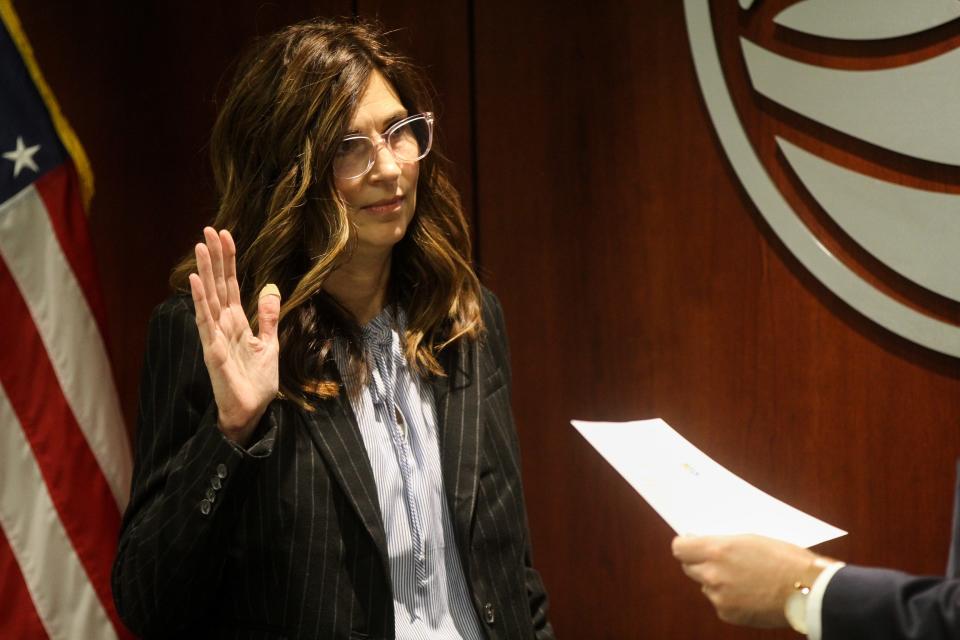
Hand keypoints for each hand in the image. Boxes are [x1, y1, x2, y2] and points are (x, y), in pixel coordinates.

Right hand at [189, 227, 279, 445]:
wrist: (252, 412)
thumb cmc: (257, 382)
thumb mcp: (269, 344)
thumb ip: (268, 318)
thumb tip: (269, 290)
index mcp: (237, 322)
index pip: (231, 284)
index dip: (229, 260)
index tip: (226, 235)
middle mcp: (223, 325)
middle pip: (218, 285)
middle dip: (214, 259)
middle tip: (208, 230)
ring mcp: (216, 337)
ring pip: (209, 299)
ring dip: (204, 273)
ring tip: (200, 247)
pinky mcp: (213, 351)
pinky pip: (206, 323)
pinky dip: (200, 302)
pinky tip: (196, 283)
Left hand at [671, 534, 827, 627]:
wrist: (810, 591)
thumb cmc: (785, 559)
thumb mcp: (750, 539)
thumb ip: (722, 543)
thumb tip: (702, 543)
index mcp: (717, 550)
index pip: (680, 548)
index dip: (685, 545)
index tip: (690, 544)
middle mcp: (713, 574)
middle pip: (689, 567)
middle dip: (700, 563)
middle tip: (719, 560)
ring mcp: (719, 597)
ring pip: (706, 586)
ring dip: (716, 581)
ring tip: (744, 577)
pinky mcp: (728, 614)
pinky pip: (720, 602)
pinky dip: (729, 598)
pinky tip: (750, 593)